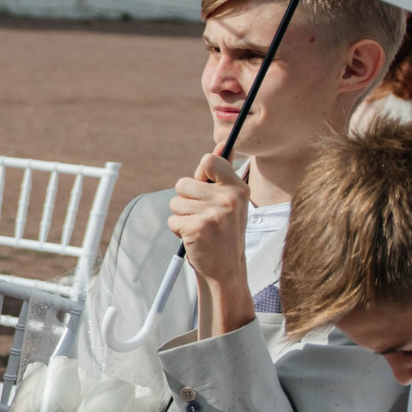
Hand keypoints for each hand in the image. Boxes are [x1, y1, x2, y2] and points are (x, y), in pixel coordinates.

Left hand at [168, 151, 251, 299]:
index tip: (205, 187)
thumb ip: (223, 173)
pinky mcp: (198, 228)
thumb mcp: (231, 201)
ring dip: (182, 216)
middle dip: (186, 200)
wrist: (226, 268)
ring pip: (175, 202)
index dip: (200, 174)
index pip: (208, 161)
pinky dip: (178, 229)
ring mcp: (214, 214)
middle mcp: (229, 199)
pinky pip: (172, 219)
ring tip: (200, 227)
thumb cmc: (225, 231)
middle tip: (203, 216)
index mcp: (238, 188)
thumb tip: (222, 144)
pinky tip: (194, 237)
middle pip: (183, 183)